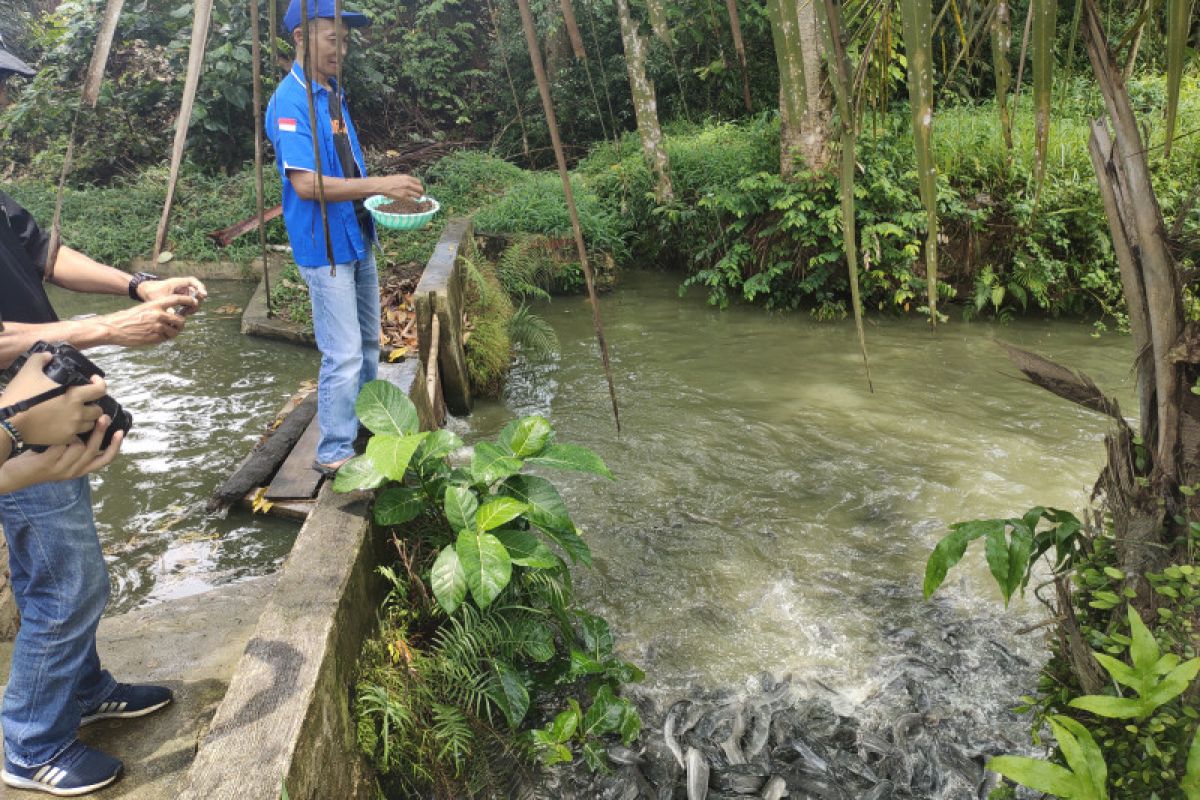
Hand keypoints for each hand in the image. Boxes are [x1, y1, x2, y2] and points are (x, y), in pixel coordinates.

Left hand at [0, 417, 122, 492]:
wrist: (16, 475)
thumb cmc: (41, 461)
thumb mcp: (64, 457)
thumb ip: (77, 447)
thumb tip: (90, 425)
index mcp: (81, 470)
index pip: (105, 460)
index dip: (115, 446)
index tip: (120, 432)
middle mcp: (74, 472)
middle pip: (94, 451)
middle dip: (100, 432)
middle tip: (103, 417)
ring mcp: (61, 469)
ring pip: (78, 447)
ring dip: (74, 434)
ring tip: (70, 423)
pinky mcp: (48, 465)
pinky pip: (60, 446)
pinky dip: (57, 438)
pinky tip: (52, 432)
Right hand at [1, 353, 105, 445]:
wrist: (7, 422)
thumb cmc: (20, 395)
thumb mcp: (29, 371)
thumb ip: (41, 359)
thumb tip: (48, 355)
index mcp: (75, 396)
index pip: (101, 390)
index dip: (100, 383)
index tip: (92, 380)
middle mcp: (78, 413)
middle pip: (98, 410)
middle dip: (93, 404)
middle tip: (83, 401)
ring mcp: (72, 428)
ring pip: (90, 425)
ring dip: (86, 419)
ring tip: (76, 414)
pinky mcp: (63, 440)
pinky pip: (77, 436)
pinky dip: (75, 431)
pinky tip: (67, 426)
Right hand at [97, 296, 194, 345]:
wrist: (114, 328)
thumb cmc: (128, 317)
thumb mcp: (143, 308)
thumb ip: (158, 310)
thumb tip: (173, 315)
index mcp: (155, 304)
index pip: (177, 299)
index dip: (188, 301)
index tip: (194, 302)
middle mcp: (158, 314)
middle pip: (181, 319)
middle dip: (181, 323)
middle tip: (178, 325)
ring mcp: (157, 327)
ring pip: (175, 331)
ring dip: (174, 332)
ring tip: (168, 331)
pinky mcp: (154, 338)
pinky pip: (166, 338)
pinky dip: (165, 338)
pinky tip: (158, 336)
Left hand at [138, 276, 208, 314]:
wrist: (145, 291)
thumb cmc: (151, 292)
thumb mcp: (159, 299)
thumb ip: (168, 305)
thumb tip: (174, 314)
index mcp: (177, 283)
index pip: (192, 282)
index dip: (200, 287)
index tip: (204, 295)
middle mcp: (181, 286)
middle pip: (196, 291)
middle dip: (197, 300)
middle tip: (192, 309)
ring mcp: (182, 292)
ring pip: (193, 298)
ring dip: (193, 305)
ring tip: (186, 313)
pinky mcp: (180, 298)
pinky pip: (189, 302)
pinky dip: (189, 307)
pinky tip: (184, 313)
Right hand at [373, 174, 424, 201]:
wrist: (382, 185)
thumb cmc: (389, 181)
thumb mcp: (399, 177)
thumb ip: (406, 180)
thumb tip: (411, 184)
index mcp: (407, 178)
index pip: (419, 182)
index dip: (419, 186)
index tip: (418, 188)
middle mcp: (408, 184)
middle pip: (420, 189)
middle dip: (420, 192)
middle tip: (419, 194)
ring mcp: (406, 191)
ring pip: (418, 196)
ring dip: (417, 198)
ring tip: (415, 199)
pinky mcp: (403, 197)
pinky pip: (412, 201)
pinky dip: (413, 202)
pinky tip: (412, 202)